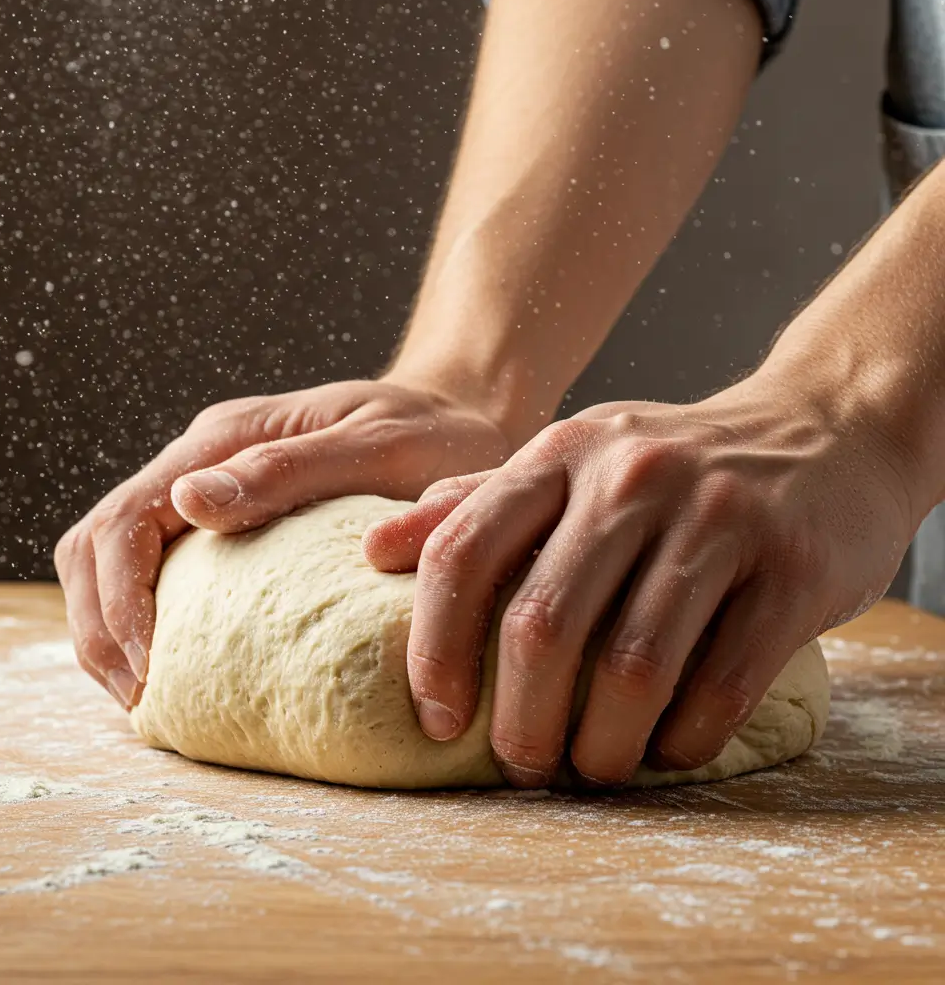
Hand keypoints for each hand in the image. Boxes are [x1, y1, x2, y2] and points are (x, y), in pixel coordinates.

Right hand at [55, 377, 510, 709]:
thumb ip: (288, 470)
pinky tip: (172, 666)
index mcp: (228, 437)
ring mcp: (212, 486)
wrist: (455, 417)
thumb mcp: (376, 445)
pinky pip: (159, 567)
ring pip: (114, 555)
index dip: (119, 597)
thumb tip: (189, 501)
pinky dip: (142, 618)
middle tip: (138, 697)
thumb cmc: (431, 434)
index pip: (129, 516)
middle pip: (99, 539)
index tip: (149, 667)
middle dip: (100, 624)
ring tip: (143, 694)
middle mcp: (205, 458)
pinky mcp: (230, 517)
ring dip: (110, 627)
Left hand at [363, 375, 916, 786]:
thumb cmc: (675, 466)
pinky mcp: (792, 568)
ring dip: (603, 746)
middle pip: (542, 624)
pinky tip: (668, 748)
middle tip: (521, 765)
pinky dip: (685, 739)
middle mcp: (633, 476)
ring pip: (633, 667)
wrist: (824, 431)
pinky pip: (722, 684)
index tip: (437, 719)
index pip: (464, 551)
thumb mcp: (572, 460)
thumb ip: (477, 505)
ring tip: (593, 767)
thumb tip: (376, 550)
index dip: (434, 647)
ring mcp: (718, 517)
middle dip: (519, 721)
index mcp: (563, 452)